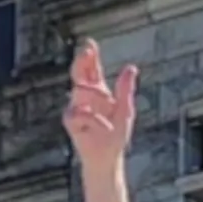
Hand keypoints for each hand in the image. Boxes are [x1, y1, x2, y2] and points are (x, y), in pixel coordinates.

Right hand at [63, 40, 138, 169]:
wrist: (108, 158)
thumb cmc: (116, 135)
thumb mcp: (125, 111)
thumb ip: (126, 90)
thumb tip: (131, 68)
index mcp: (98, 91)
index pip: (92, 69)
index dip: (90, 56)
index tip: (90, 44)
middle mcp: (85, 96)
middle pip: (78, 73)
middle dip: (81, 61)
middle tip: (86, 51)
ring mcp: (76, 107)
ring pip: (80, 90)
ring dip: (96, 94)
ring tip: (110, 104)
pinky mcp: (71, 122)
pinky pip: (80, 113)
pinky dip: (94, 120)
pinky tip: (105, 126)